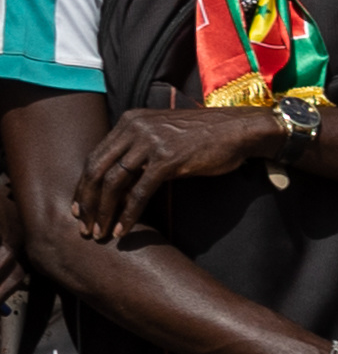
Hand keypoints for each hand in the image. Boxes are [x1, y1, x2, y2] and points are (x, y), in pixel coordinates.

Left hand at [75, 105, 263, 244]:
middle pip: (96, 170)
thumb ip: (137, 151)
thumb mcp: (163, 136)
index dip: (83, 186)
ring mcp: (151, 141)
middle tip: (84, 227)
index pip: (95, 157)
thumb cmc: (205, 136)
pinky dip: (128, 214)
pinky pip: (139, 192)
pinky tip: (123, 230)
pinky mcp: (168, 158)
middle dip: (87, 203)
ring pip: (113, 183)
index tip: (80, 209)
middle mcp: (135, 127)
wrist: (240, 129)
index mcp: (130, 120)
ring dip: (104, 213)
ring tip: (100, 233)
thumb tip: (116, 185)